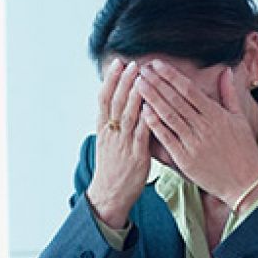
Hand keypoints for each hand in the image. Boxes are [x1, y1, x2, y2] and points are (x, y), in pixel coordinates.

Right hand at [85, 58, 150, 228]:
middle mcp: (111, 134)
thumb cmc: (113, 169)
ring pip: (128, 114)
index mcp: (104, 129)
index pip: (105, 99)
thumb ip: (115, 124)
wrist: (109, 195)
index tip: (118, 63)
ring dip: (135, 94)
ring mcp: (123, 144)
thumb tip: (121, 105)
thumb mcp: (108, 143)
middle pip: (116, 102)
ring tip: (142, 76)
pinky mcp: (136, 156)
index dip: (112, 80)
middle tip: (132, 62)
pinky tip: (153, 106)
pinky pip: (141, 134)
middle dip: (124, 81)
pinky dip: (146, 119)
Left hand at [137, 60, 257, 205]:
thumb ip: (229, 94)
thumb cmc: (243, 151)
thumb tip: (226, 71)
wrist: (245, 183)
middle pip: (176, 100)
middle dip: (157, 83)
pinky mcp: (185, 159)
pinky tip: (143, 112)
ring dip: (152, 99)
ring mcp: (193, 143)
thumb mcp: (239, 119)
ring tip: (138, 85)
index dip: (171, 76)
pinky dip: (155, 125)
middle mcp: (204, 126)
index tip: (157, 64)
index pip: (189, 90)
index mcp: (216, 115)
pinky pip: (167, 138)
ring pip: (169, 116)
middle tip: (141, 69)